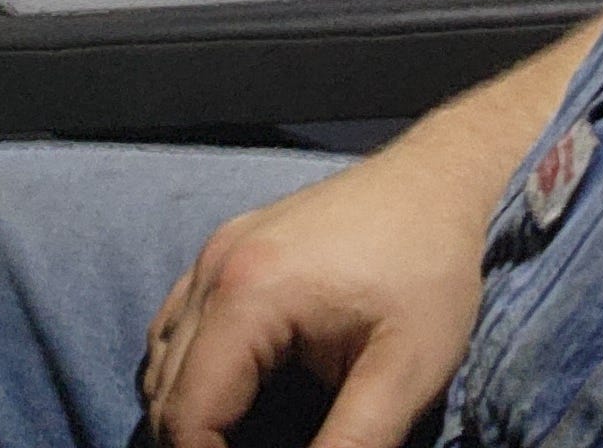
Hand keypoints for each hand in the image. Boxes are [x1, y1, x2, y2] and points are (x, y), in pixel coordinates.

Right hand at [139, 144, 486, 447]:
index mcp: (248, 296)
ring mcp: (216, 251)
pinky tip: (241, 393)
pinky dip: (193, 369)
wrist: (440, 181)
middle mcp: (215, 268)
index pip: (187, 416)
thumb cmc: (431, 268)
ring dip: (192, 410)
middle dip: (199, 443)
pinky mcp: (230, 245)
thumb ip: (351, 445)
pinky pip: (178, 322)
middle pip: (164, 392)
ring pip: (162, 358)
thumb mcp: (404, 375)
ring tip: (247, 441)